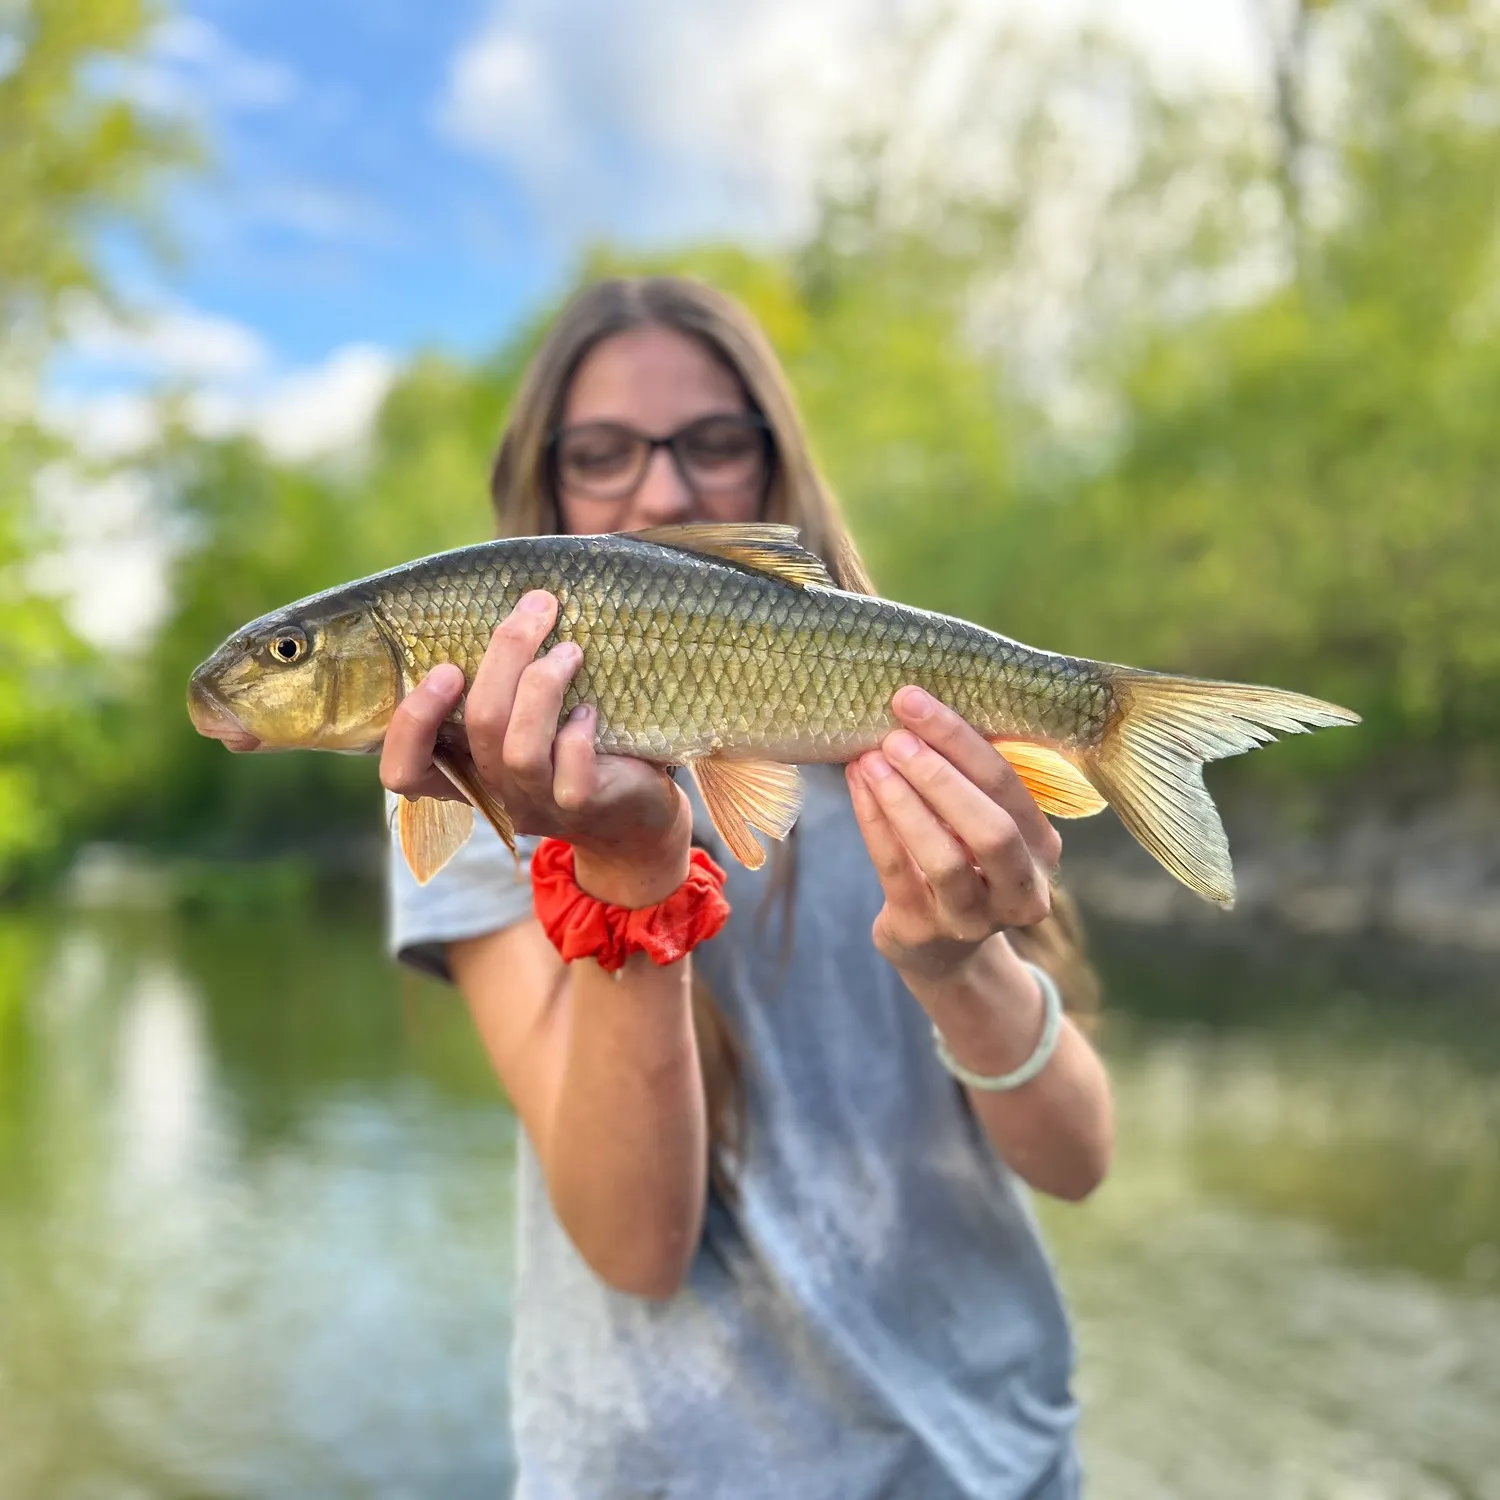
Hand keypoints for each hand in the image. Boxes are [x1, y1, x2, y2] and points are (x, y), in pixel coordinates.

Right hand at [380, 591, 691, 902]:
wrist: (637, 813)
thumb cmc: (578, 751)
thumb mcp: (528, 723)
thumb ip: (505, 687)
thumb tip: (514, 604)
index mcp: (467, 770)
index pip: (404, 771)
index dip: (411, 723)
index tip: (447, 668)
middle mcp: (496, 791)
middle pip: (479, 725)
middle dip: (505, 655)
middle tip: (535, 609)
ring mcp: (538, 803)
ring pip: (519, 749)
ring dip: (543, 686)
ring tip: (570, 650)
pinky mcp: (583, 806)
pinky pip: (571, 770)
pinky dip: (578, 733)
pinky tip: (591, 711)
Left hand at [846, 686, 1061, 982]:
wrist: (940, 948)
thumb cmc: (959, 859)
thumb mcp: (978, 822)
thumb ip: (965, 776)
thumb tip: (914, 704)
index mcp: (1041, 846)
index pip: (1008, 785)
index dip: (960, 740)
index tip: (913, 700)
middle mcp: (1021, 888)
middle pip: (991, 828)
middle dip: (941, 776)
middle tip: (895, 736)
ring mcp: (974, 918)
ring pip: (945, 858)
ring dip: (904, 803)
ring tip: (869, 760)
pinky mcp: (924, 930)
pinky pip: (898, 872)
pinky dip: (875, 824)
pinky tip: (858, 786)